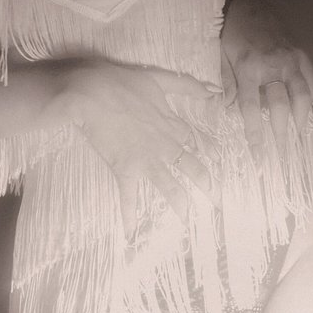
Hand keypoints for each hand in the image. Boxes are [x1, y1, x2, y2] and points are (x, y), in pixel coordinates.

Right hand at [57, 60, 220, 236]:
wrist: (91, 92)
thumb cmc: (122, 82)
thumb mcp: (158, 78)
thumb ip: (187, 85)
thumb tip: (216, 90)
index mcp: (171, 123)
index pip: (196, 139)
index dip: (209, 150)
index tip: (220, 161)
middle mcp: (165, 145)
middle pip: (191, 167)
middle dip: (206, 184)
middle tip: (217, 200)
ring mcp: (146, 159)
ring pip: (169, 186)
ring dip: (178, 203)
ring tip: (186, 220)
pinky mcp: (125, 169)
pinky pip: (129, 196)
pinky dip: (130, 215)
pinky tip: (131, 233)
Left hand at [220, 0, 312, 161]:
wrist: (245, 2)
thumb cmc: (229, 31)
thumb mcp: (219, 56)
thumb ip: (226, 83)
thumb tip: (229, 110)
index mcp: (248, 68)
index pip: (250, 108)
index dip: (254, 133)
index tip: (258, 154)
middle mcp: (272, 66)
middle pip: (280, 106)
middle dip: (281, 132)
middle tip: (282, 152)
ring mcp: (290, 58)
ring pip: (302, 94)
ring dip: (302, 117)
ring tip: (300, 134)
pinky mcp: (300, 52)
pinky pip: (310, 79)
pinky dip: (310, 95)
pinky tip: (306, 107)